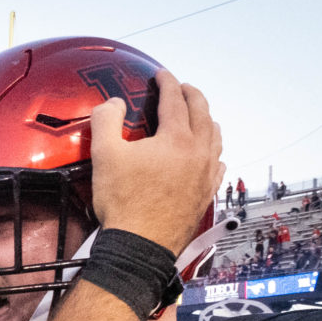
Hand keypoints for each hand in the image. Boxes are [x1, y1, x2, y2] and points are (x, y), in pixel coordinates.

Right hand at [90, 69, 224, 255]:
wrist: (140, 246)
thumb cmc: (122, 202)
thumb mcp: (104, 155)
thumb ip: (107, 120)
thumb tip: (114, 103)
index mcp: (176, 138)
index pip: (174, 100)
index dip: (166, 83)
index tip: (160, 75)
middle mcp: (198, 152)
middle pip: (202, 112)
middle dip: (191, 95)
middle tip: (181, 88)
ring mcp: (205, 174)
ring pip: (215, 137)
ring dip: (207, 120)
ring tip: (200, 115)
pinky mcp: (206, 194)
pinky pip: (217, 165)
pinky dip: (213, 151)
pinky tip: (209, 154)